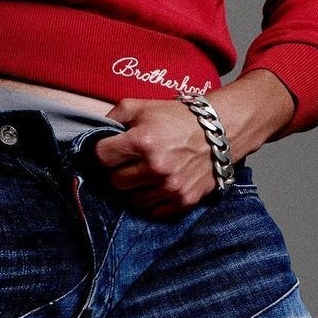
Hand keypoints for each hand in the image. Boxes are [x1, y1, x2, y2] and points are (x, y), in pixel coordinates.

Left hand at [92, 73, 294, 219]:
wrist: (222, 130)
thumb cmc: (179, 116)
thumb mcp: (143, 105)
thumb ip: (114, 115)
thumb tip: (96, 130)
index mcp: (142, 141)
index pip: (101, 157)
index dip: (104, 152)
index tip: (112, 150)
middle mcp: (155, 167)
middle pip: (115, 181)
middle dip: (118, 171)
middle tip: (128, 162)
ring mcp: (170, 187)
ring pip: (132, 200)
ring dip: (134, 188)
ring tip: (143, 174)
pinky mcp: (183, 200)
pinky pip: (154, 211)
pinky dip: (152, 201)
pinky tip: (156, 186)